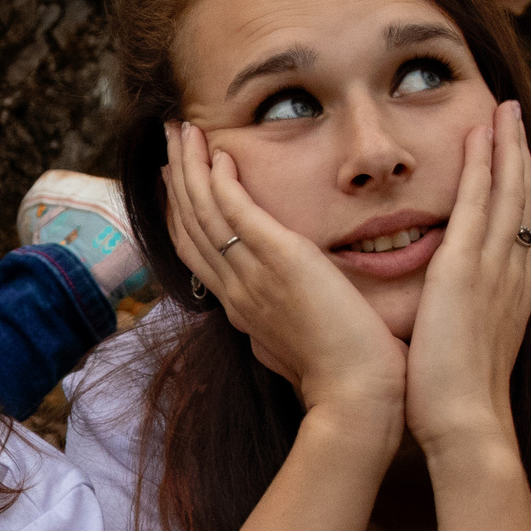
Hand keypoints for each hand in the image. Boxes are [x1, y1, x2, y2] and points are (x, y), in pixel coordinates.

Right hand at [166, 121, 405, 443]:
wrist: (358, 399)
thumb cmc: (345, 379)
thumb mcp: (300, 348)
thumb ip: (283, 325)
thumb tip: (273, 325)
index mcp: (241, 308)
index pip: (199, 252)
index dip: (183, 212)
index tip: (180, 179)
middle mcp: (235, 291)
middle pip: (188, 225)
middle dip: (177, 178)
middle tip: (172, 139)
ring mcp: (252, 276)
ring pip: (203, 212)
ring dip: (190, 167)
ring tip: (183, 131)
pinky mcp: (279, 260)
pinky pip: (236, 211)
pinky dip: (221, 181)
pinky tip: (219, 154)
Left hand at [403, 99, 530, 455]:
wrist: (467, 426)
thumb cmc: (456, 404)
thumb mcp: (464, 354)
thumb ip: (460, 327)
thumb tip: (445, 321)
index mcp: (513, 295)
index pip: (518, 230)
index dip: (518, 191)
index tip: (513, 160)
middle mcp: (514, 275)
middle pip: (522, 201)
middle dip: (520, 157)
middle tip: (516, 116)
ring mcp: (496, 269)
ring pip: (508, 192)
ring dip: (508, 146)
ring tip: (506, 109)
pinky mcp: (467, 268)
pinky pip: (479, 201)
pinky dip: (484, 164)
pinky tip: (482, 133)